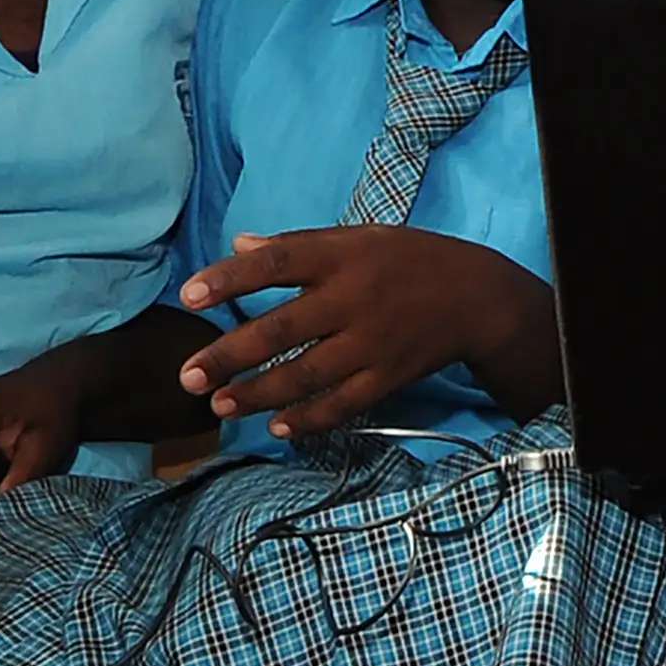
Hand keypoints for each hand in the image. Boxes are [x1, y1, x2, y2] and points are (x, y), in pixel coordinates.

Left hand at [176, 225, 537, 440]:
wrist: (477, 297)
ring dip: (260, 394)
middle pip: (283, 329)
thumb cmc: (407, 260)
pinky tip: (278, 428)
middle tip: (188, 375)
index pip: (277, 263)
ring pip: (307, 374)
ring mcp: (372, 343)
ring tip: (220, 404)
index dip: (231, 279)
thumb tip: (239, 244)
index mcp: (342, 256)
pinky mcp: (388, 376)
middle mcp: (354, 299)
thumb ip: (298, 245)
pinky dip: (311, 418)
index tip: (188, 295)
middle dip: (231, 354)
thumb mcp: (358, 237)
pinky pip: (344, 404)